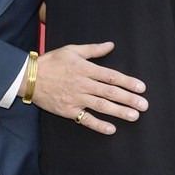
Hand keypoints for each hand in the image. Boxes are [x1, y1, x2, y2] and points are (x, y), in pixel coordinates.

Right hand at [30, 42, 147, 134]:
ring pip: (101, 106)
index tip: (141, 87)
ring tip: (134, 115)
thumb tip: (110, 45)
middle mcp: (83, 84)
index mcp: (85, 69)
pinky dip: (99, 125)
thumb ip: (93, 49)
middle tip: (144, 105)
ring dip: (119, 111)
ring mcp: (76, 99)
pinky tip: (111, 128)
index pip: (111, 76)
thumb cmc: (51, 62)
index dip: (128, 82)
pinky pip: (86, 119)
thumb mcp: (71, 50)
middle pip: (110, 92)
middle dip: (129, 98)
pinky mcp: (68, 111)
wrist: (29, 78)